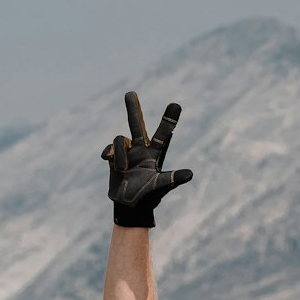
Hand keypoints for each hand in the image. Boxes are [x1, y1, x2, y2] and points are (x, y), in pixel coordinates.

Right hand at [102, 91, 190, 226]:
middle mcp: (140, 148)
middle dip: (133, 109)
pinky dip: (111, 153)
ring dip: (122, 155)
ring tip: (123, 170)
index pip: (163, 133)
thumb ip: (173, 178)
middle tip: (130, 93)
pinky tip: (110, 162)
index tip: (176, 105)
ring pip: (120, 139)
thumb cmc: (148, 196)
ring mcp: (126, 152)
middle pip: (136, 124)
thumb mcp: (161, 186)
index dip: (169, 120)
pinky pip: (110, 148)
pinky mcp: (113, 157)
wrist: (129, 206)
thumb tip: (190, 174)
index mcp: (154, 153)